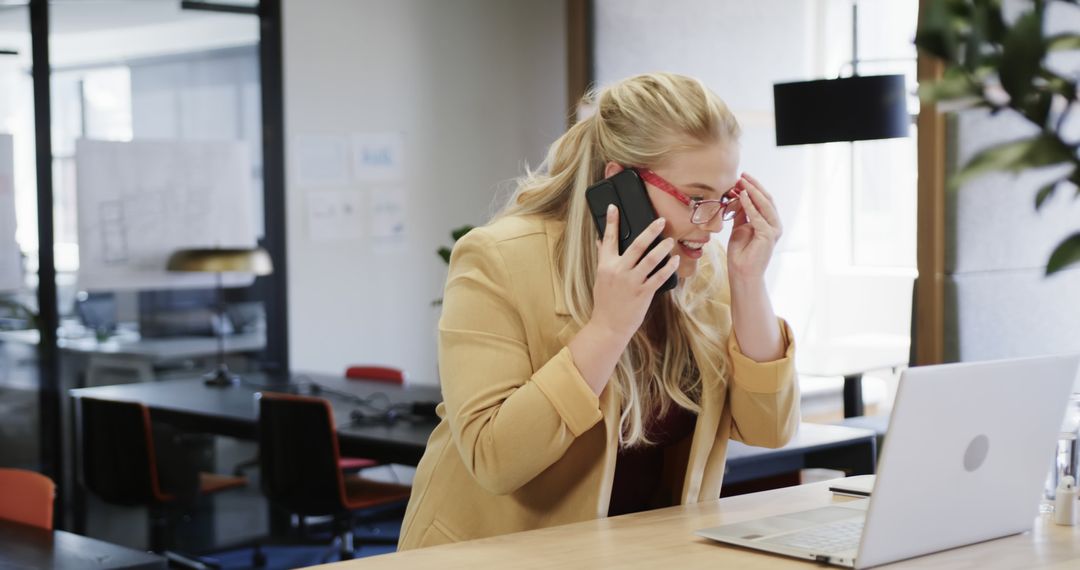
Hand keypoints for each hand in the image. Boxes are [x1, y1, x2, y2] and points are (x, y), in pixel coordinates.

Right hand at [590, 205, 679, 340]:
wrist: (609, 325)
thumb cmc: (604, 301)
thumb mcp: (600, 278)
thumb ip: (603, 258)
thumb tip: (600, 240)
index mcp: (606, 265)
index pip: (608, 239)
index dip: (611, 222)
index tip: (614, 207)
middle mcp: (619, 270)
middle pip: (637, 245)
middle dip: (650, 231)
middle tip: (661, 221)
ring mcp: (632, 281)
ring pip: (651, 259)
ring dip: (663, 248)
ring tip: (671, 240)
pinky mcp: (644, 292)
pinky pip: (659, 276)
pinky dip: (669, 267)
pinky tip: (675, 260)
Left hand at [727, 173, 781, 281]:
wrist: (742, 272)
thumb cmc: (740, 253)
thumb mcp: (739, 228)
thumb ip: (741, 213)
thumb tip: (737, 196)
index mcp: (769, 223)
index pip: (763, 200)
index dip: (753, 188)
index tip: (741, 178)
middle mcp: (774, 225)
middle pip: (766, 199)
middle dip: (754, 186)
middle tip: (742, 175)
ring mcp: (773, 230)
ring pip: (765, 205)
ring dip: (752, 192)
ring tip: (741, 182)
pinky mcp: (768, 236)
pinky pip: (758, 217)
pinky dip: (749, 205)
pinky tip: (740, 196)